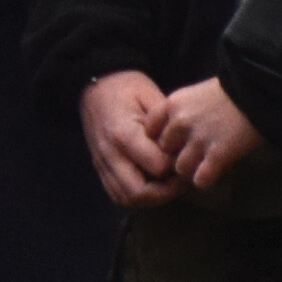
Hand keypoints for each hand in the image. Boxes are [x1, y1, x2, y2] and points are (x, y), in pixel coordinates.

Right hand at [79, 70, 182, 207]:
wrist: (95, 83)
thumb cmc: (127, 87)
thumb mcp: (152, 96)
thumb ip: (167, 125)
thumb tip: (186, 150)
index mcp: (123, 134)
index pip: (158, 167)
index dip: (177, 166)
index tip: (186, 157)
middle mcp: (110, 153)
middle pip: (139, 193)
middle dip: (166, 192)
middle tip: (180, 180)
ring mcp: (101, 162)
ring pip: (126, 198)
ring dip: (151, 198)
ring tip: (166, 184)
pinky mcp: (99, 166)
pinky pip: (116, 193)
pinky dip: (135, 196)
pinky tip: (150, 185)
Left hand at [158, 78, 265, 191]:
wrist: (259, 92)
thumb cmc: (230, 91)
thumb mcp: (195, 93)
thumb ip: (180, 111)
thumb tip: (172, 130)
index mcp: (172, 104)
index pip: (149, 130)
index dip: (161, 138)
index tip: (173, 142)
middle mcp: (180, 123)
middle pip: (163, 151)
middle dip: (175, 155)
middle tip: (190, 157)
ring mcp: (199, 140)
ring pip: (180, 168)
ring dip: (190, 171)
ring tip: (202, 168)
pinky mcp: (219, 155)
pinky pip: (201, 179)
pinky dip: (205, 180)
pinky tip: (213, 174)